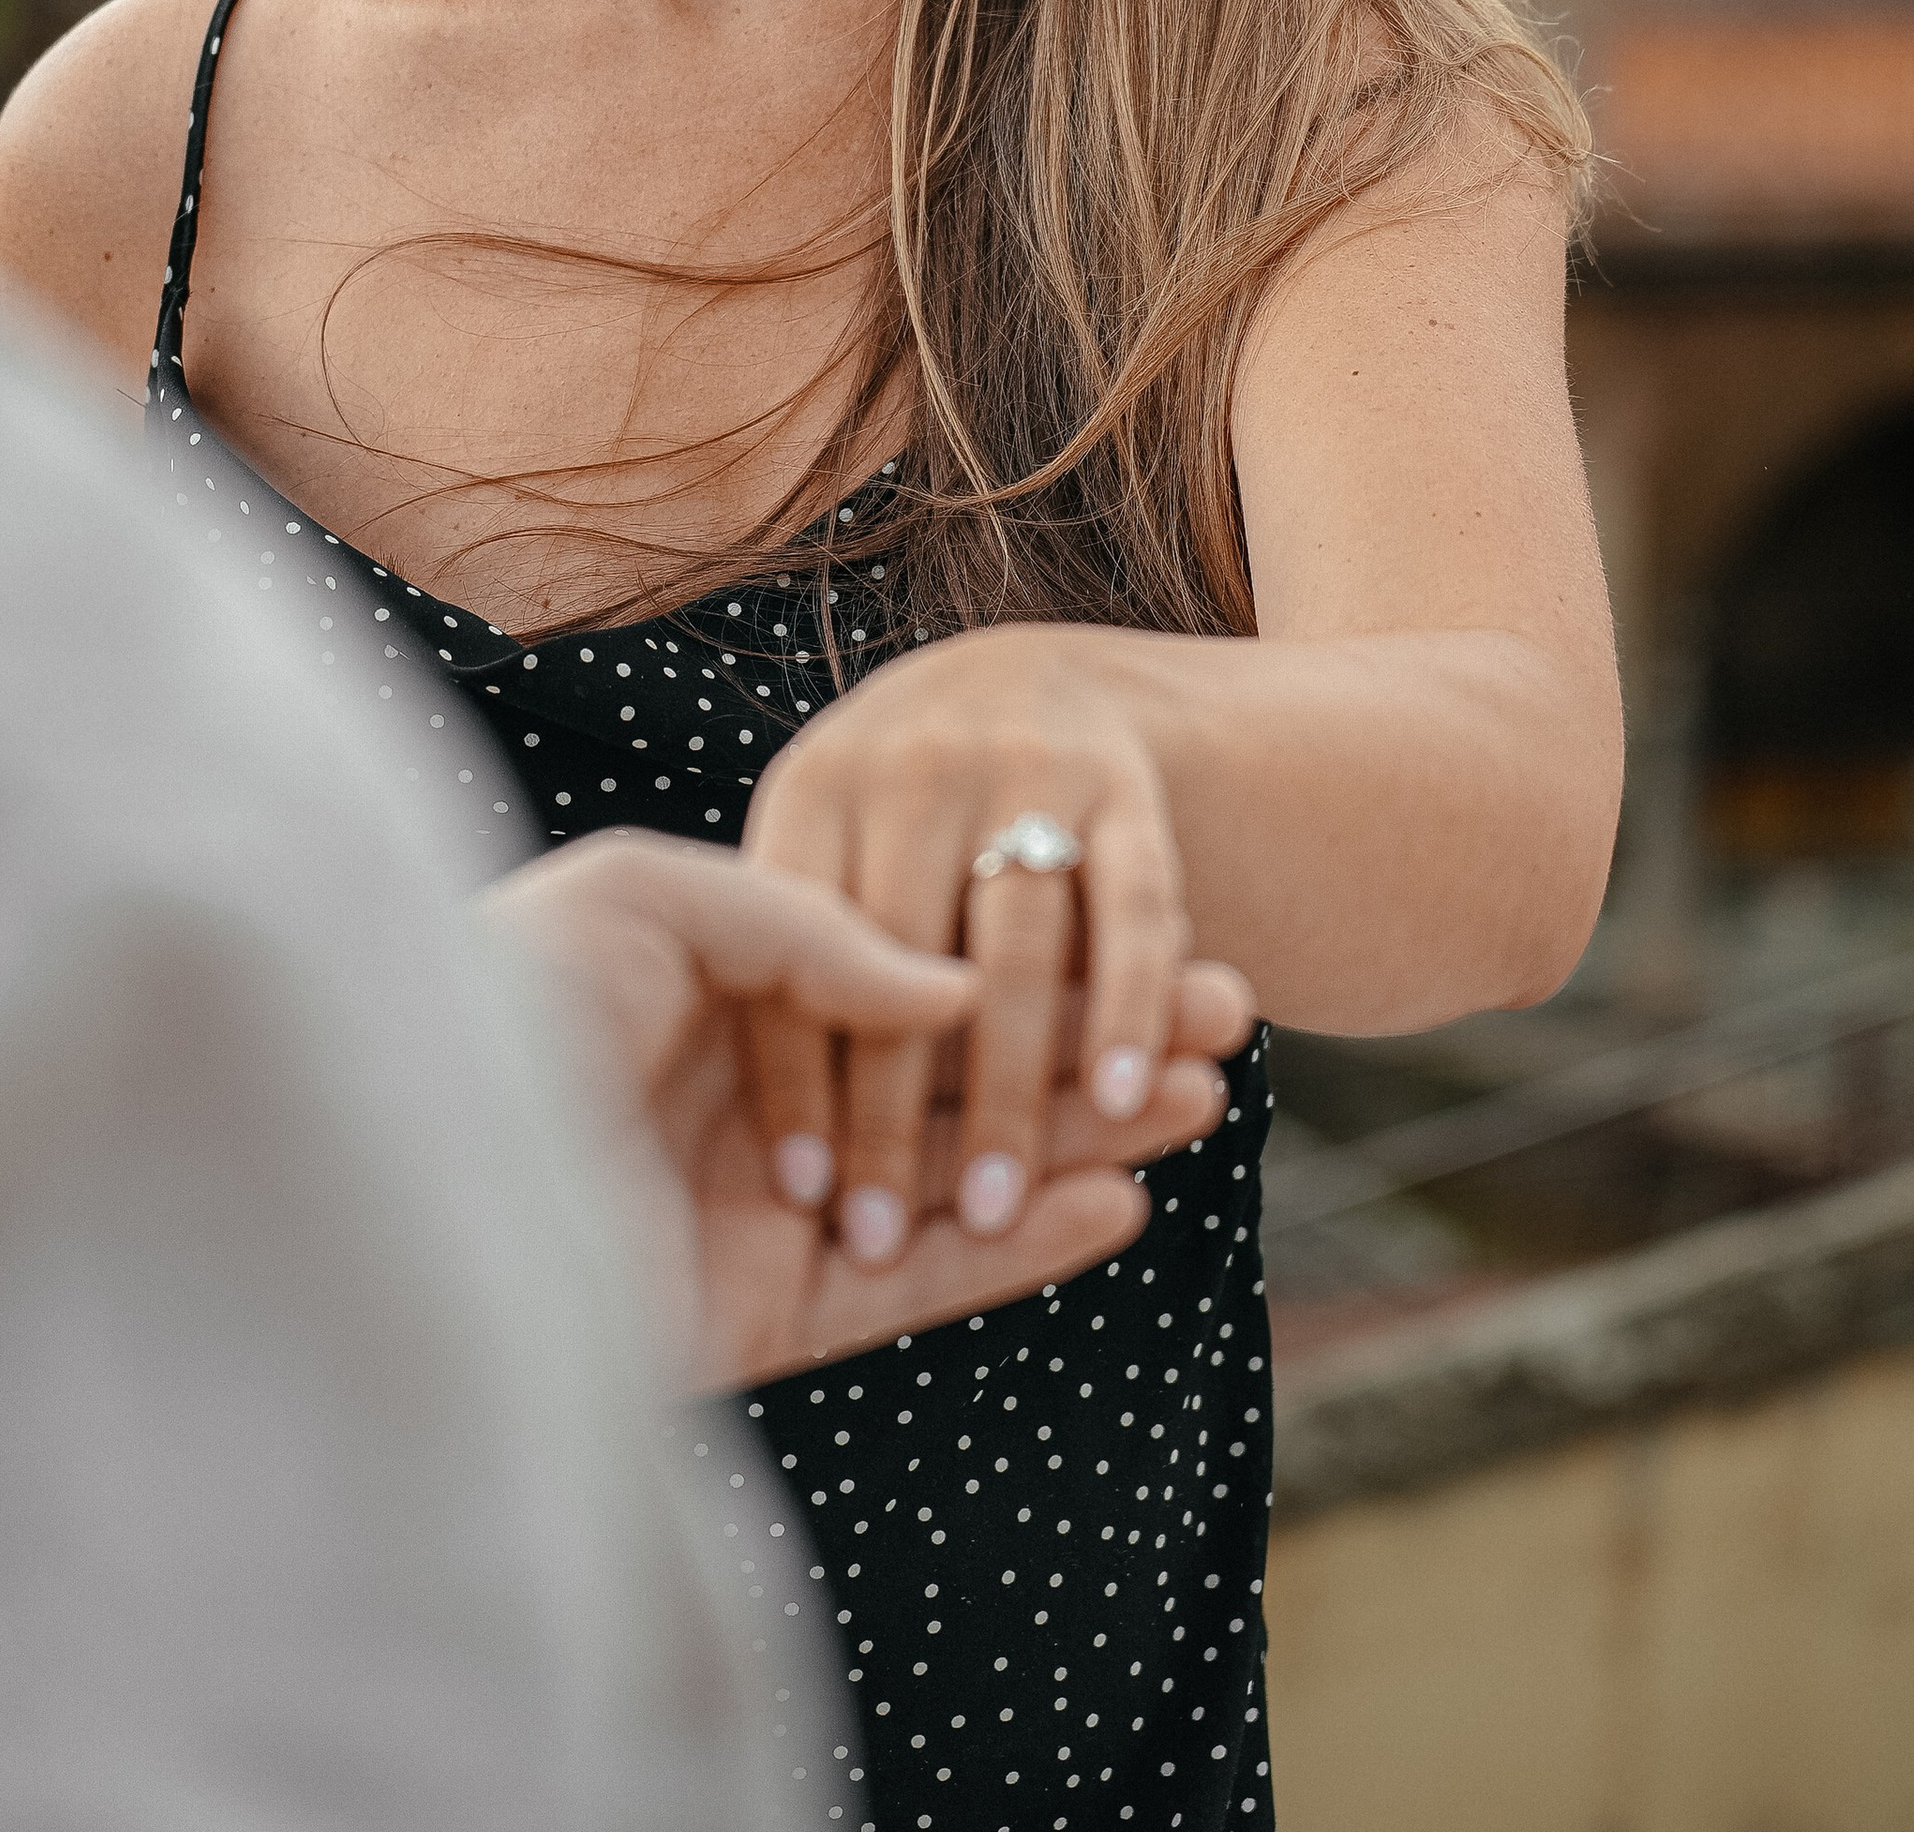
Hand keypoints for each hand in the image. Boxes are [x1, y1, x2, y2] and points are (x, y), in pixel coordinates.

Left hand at [489, 833, 1245, 1389]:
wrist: (389, 1166)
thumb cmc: (495, 995)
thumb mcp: (640, 896)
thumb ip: (805, 926)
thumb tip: (951, 981)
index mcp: (722, 989)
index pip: (920, 969)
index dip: (1041, 952)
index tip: (1161, 936)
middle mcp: (753, 1097)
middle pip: (965, 1069)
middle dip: (1097, 1040)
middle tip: (1236, 1018)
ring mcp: (765, 1210)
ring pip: (962, 1173)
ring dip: (1088, 1135)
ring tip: (1203, 1098)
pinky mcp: (761, 1318)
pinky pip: (918, 1284)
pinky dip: (1020, 1246)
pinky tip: (1119, 1198)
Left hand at [740, 626, 1240, 1269]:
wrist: (1028, 682)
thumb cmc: (889, 813)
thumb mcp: (802, 837)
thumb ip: (779, 932)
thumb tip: (846, 1076)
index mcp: (816, 789)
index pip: (796, 948)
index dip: (795, 1072)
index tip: (798, 1192)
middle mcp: (914, 768)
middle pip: (907, 961)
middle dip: (894, 1112)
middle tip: (890, 1232)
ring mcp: (1024, 768)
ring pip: (1020, 955)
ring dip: (1017, 1094)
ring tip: (1003, 1210)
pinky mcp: (1124, 782)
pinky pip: (1134, 911)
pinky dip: (1133, 1008)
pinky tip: (1126, 1101)